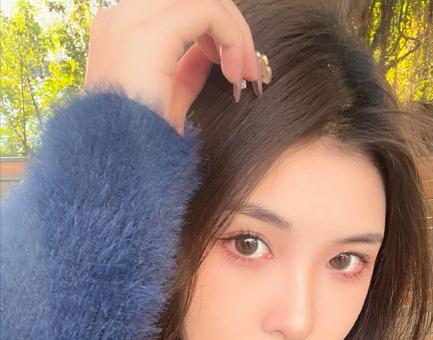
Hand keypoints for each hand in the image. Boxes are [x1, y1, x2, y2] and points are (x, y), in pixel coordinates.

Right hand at [83, 0, 260, 133]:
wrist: (123, 167)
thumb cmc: (144, 142)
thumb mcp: (171, 96)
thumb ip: (189, 66)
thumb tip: (214, 50)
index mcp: (120, 31)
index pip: (179, 8)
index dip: (215, 31)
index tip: (236, 72)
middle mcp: (120, 17)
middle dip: (229, 27)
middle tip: (248, 71)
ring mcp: (130, 21)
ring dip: (235, 32)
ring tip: (244, 74)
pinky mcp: (148, 34)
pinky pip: (208, 12)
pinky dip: (233, 38)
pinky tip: (235, 76)